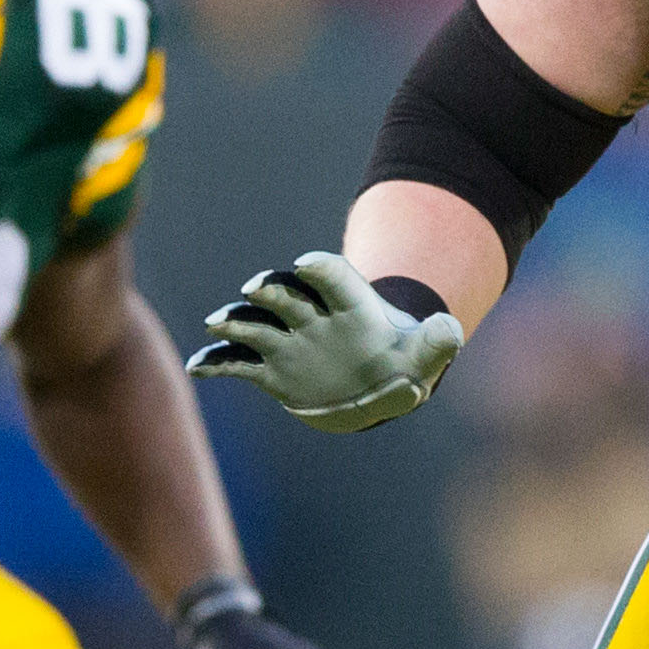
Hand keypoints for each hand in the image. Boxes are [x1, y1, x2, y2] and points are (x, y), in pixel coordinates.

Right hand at [186, 251, 461, 432]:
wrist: (374, 384)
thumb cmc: (402, 363)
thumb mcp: (426, 356)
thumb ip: (438, 343)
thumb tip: (451, 328)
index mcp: (350, 305)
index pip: (334, 278)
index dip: (321, 270)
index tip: (304, 264)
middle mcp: (312, 316)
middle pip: (288, 295)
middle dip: (271, 290)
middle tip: (255, 290)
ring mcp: (288, 341)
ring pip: (257, 325)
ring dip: (237, 322)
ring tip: (218, 324)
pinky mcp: (270, 369)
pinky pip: (240, 364)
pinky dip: (218, 363)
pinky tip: (198, 367)